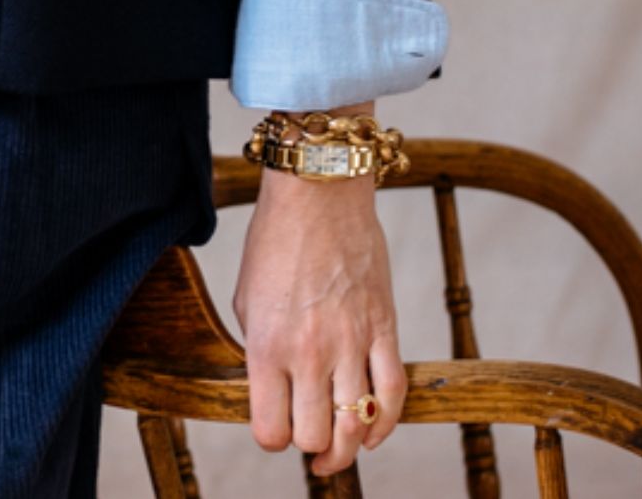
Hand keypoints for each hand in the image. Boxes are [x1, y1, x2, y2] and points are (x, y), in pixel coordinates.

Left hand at [232, 168, 407, 475]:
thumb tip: (274, 393)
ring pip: (355, 427)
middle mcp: (310, 351)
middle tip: (307, 439)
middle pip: (315, 436)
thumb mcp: (247, 298)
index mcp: (267, 345)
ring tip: (337, 450)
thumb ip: (259, 351)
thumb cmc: (276, 239)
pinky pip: (393, 394)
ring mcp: (351, 341)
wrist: (318, 190)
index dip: (272, 439)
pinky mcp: (384, 327)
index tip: (274, 428)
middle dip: (309, 447)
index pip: (271, 430)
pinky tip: (372, 433)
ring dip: (346, 449)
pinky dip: (385, 425)